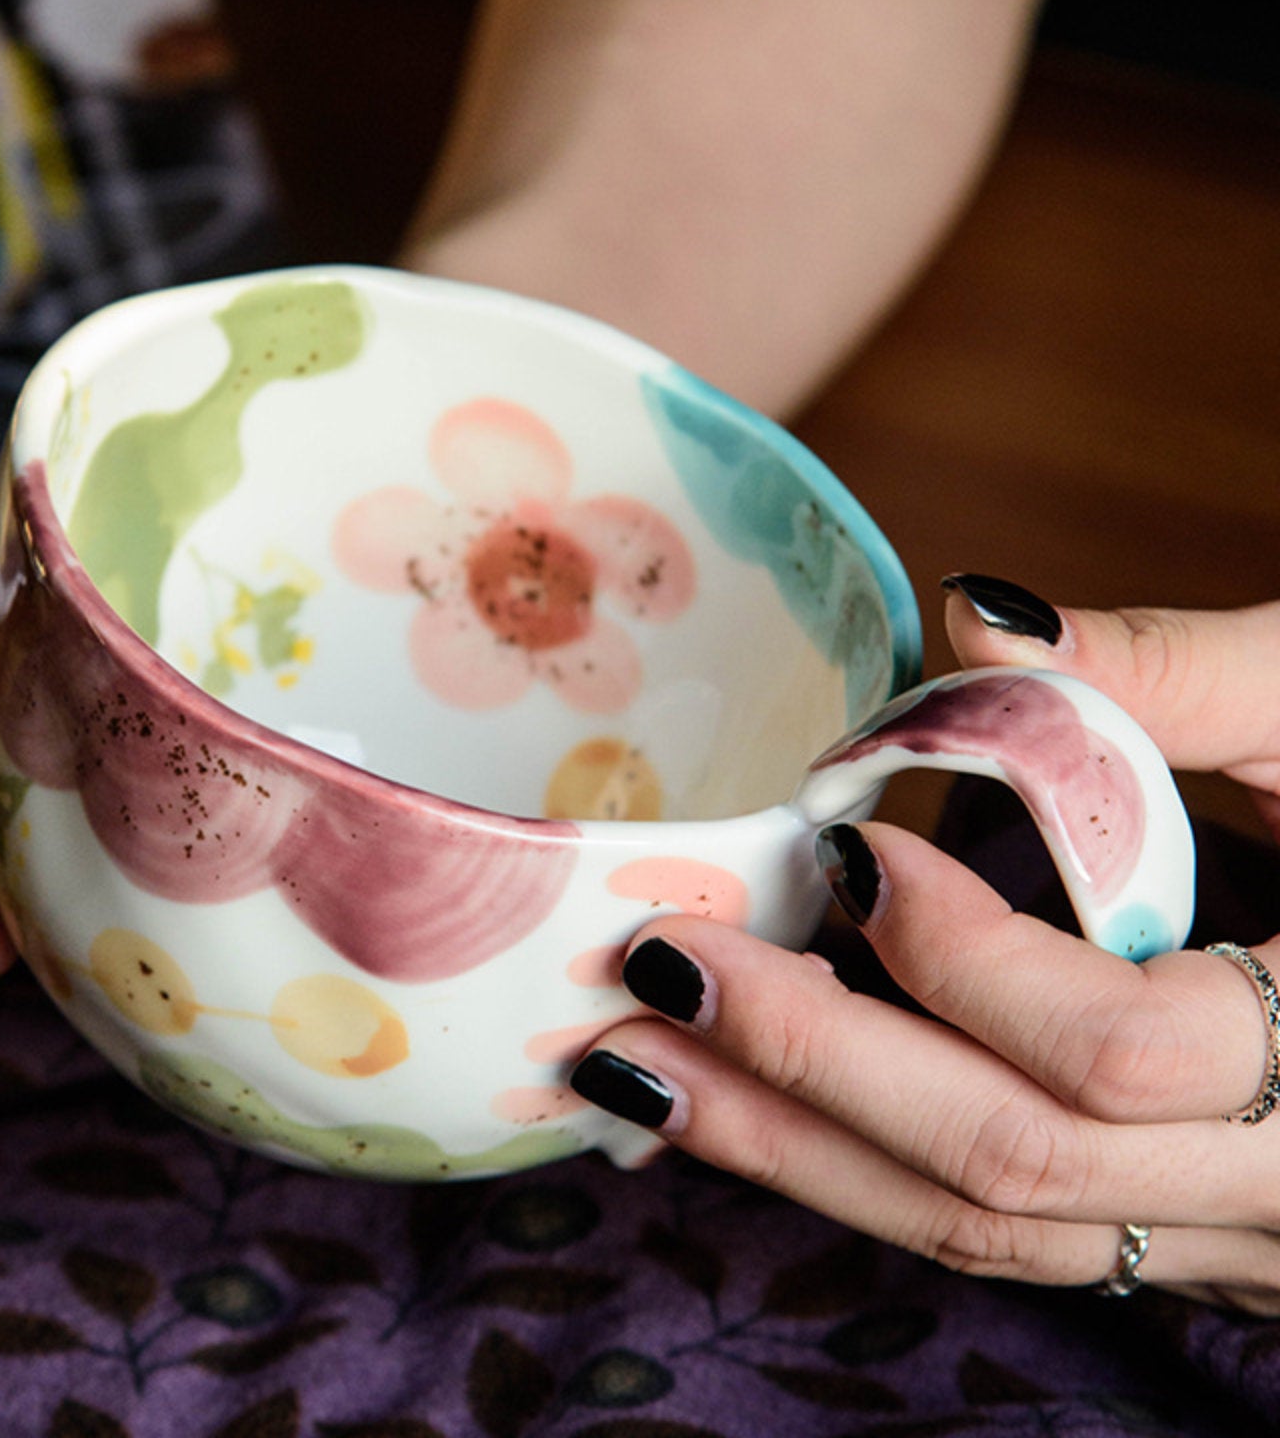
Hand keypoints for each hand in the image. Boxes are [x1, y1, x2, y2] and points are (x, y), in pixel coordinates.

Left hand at [572, 585, 1279, 1313]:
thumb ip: (1185, 673)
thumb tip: (977, 621)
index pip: (1125, 1050)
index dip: (968, 958)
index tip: (855, 854)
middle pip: (1020, 1164)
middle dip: (813, 1069)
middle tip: (656, 970)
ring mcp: (1253, 1236)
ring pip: (1000, 1230)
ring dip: (801, 1150)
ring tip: (639, 1069)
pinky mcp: (1201, 1232)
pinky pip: (1017, 1233)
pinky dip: (868, 1173)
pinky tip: (755, 1113)